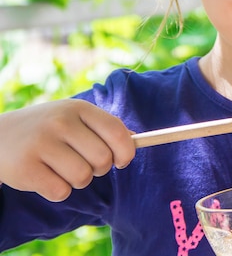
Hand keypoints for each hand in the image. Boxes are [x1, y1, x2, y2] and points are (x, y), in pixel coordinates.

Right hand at [0, 99, 134, 201]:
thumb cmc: (48, 129)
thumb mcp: (74, 117)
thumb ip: (104, 127)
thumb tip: (137, 139)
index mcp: (78, 108)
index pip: (116, 131)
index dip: (126, 151)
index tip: (122, 161)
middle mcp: (60, 122)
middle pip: (102, 159)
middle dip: (100, 169)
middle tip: (85, 164)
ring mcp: (41, 144)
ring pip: (83, 177)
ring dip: (78, 180)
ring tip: (63, 169)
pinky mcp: (26, 168)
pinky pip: (61, 191)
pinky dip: (58, 190)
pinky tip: (46, 176)